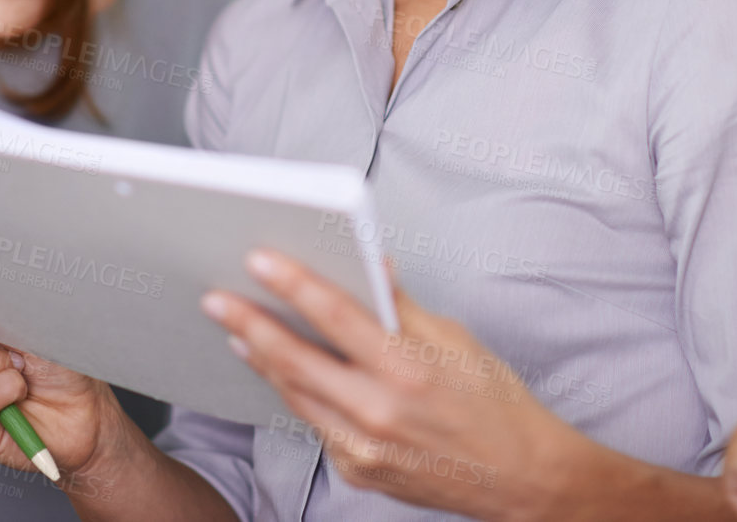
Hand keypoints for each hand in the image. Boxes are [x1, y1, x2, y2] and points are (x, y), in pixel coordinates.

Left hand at [202, 252, 586, 520]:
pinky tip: (280, 370)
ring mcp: (364, 448)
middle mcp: (380, 412)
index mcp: (408, 368)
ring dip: (263, 359)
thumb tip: (371, 264)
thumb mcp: (455, 338)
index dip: (293, 283)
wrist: (519, 476)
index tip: (259, 260)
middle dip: (251, 325)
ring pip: (297, 395)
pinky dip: (296, 393)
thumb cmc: (494, 401)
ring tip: (238, 329)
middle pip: (298, 360)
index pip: (336, 315)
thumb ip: (401, 305)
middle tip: (217, 299)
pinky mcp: (358, 471)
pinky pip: (316, 424)